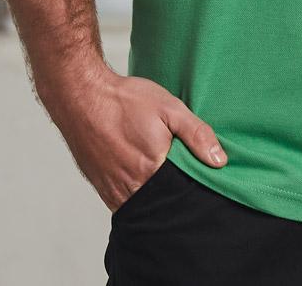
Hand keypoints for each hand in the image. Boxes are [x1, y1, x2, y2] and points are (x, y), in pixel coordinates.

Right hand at [40, 63, 229, 211]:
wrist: (82, 96)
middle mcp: (131, 188)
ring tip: (159, 169)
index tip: (197, 172)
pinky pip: (125, 202)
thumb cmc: (125, 100)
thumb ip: (196, 134)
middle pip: (163, 202)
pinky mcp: (101, 188)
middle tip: (177, 168)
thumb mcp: (169, 108)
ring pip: (144, 205)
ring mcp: (113, 191)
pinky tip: (141, 173)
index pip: (182, 194)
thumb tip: (220, 161)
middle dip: (174, 191)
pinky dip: (137, 194)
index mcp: (152, 171)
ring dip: (155, 193)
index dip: (193, 185)